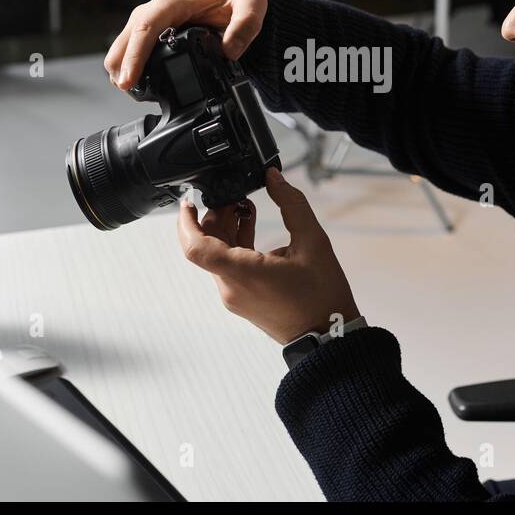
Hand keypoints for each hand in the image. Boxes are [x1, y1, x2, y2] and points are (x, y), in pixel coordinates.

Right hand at [104, 0, 266, 90]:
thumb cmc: (235, 4)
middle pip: (124, 41)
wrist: (229, 4)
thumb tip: (229, 50)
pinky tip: (139, 85)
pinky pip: (126, 52)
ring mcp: (146, 22)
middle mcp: (153, 10)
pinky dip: (127, 69)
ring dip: (122, 71)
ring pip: (120, 49)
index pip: (145, 29)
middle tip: (133, 95)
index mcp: (172, 3)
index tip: (129, 80)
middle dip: (123, 70)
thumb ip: (246, 25)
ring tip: (137, 94)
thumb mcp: (251, 5)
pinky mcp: (145, 34)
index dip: (134, 56)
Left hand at [176, 167, 361, 345]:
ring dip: (225, 228)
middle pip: (206, 245)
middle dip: (214, 215)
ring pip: (216, 255)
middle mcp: (231, 287)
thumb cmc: (323, 296)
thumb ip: (292, 204)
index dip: (186, 221)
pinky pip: (227, 266)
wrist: (329, 335)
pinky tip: (248, 224)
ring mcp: (235, 296)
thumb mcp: (314, 241)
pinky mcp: (242, 299)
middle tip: (232, 193)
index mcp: (243, 273)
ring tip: (244, 205)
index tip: (189, 201)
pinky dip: (234, 244)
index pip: (195, 246)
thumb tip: (274, 178)